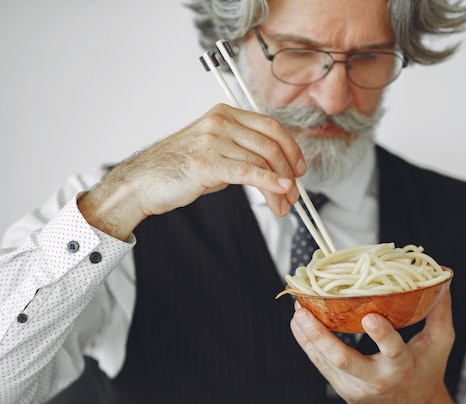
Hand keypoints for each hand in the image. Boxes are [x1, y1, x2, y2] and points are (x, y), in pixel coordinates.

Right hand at [78, 104, 305, 239]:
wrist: (143, 182)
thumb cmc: (179, 169)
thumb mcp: (215, 151)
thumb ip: (243, 152)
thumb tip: (278, 170)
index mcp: (225, 114)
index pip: (271, 126)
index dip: (292, 148)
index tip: (300, 168)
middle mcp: (220, 122)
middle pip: (271, 143)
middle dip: (290, 171)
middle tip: (295, 194)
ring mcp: (213, 140)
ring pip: (262, 160)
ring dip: (280, 186)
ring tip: (284, 205)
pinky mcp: (206, 162)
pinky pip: (248, 171)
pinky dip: (269, 183)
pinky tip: (281, 191)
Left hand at [290, 288, 457, 403]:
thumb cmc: (426, 373)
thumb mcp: (439, 344)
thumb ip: (439, 310)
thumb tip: (443, 277)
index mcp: (402, 366)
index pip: (393, 351)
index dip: (381, 336)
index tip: (370, 317)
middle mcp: (376, 379)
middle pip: (345, 360)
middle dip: (321, 336)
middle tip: (305, 313)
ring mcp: (355, 385)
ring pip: (326, 362)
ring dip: (307, 336)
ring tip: (297, 311)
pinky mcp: (342, 387)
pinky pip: (320, 365)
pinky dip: (307, 344)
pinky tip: (299, 324)